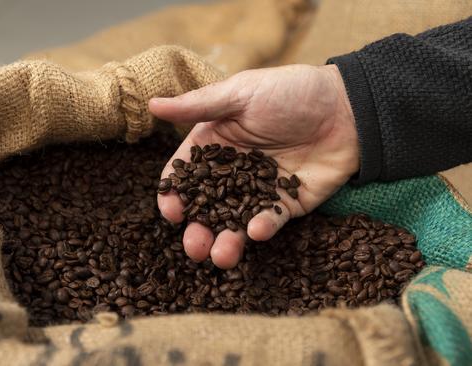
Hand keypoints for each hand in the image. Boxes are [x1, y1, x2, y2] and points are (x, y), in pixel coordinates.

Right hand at [149, 64, 358, 268]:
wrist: (348, 106)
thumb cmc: (291, 92)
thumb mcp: (240, 93)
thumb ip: (198, 105)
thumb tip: (153, 104)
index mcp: (215, 143)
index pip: (186, 174)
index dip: (174, 193)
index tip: (171, 211)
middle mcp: (232, 170)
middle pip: (207, 206)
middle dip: (197, 229)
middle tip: (193, 247)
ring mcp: (259, 189)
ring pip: (235, 221)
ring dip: (225, 240)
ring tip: (220, 256)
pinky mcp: (287, 203)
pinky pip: (270, 219)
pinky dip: (262, 227)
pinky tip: (256, 231)